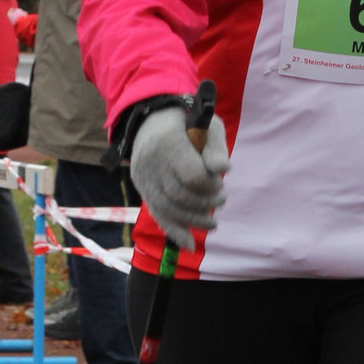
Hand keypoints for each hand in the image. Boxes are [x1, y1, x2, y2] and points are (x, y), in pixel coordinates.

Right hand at [129, 104, 228, 248]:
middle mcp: (150, 161)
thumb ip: (216, 148)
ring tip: (212, 223)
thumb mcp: (207, 126)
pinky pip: (156, 213)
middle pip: (180, 195)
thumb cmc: (188, 122)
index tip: (219, 181)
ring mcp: (142, 176)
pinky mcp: (141, 187)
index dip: (209, 184)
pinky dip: (174, 231)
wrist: (152, 119)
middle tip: (221, 199)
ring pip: (168, 209)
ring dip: (194, 220)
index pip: (191, 175)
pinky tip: (189, 245)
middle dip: (205, 203)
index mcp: (168, 141)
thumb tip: (223, 170)